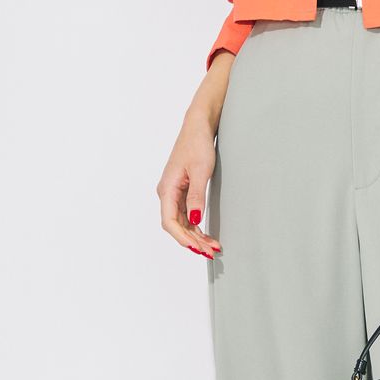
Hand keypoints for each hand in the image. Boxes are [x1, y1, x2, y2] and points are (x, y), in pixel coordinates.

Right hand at [157, 116, 220, 256]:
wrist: (198, 127)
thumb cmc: (197, 145)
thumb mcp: (199, 171)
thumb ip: (196, 197)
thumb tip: (195, 221)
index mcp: (166, 189)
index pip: (170, 222)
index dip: (182, 238)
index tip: (197, 248)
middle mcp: (167, 193)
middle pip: (176, 225)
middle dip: (192, 241)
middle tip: (211, 252)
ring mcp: (174, 193)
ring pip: (182, 222)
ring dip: (196, 236)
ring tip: (213, 247)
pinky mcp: (182, 191)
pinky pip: (187, 214)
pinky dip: (197, 226)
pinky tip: (207, 235)